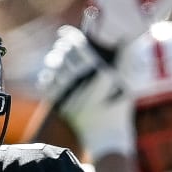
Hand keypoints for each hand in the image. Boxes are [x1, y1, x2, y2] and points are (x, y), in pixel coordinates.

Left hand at [38, 25, 133, 159]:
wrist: (107, 138)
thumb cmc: (118, 111)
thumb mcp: (124, 85)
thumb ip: (121, 62)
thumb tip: (124, 41)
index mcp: (99, 72)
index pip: (79, 47)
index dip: (69, 37)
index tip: (64, 33)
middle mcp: (84, 81)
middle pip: (65, 56)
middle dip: (60, 48)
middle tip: (59, 46)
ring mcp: (71, 93)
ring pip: (55, 70)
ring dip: (52, 62)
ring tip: (53, 59)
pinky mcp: (62, 105)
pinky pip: (49, 87)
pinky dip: (46, 79)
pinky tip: (47, 77)